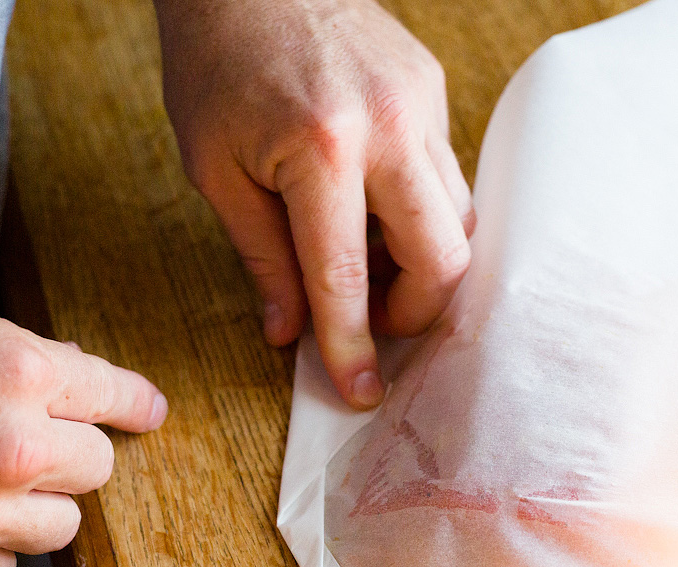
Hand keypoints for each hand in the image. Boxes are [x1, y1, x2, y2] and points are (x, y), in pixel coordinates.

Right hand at [0, 317, 166, 566]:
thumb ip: (24, 362)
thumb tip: (74, 363)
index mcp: (21, 376)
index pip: (111, 392)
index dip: (132, 402)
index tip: (150, 411)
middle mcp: (16, 446)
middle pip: (99, 464)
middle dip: (69, 457)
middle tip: (18, 445)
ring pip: (64, 524)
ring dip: (33, 510)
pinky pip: (7, 566)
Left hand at [154, 0, 474, 408]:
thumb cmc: (217, 65)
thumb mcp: (218, 171)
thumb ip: (263, 259)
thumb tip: (291, 332)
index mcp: (321, 149)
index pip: (347, 277)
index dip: (353, 345)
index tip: (360, 390)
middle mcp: (390, 128)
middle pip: (444, 257)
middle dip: (416, 311)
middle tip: (376, 319)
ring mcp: (422, 105)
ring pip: (460, 221)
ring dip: (423, 264)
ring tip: (372, 262)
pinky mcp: (434, 93)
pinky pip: (448, 178)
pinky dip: (422, 216)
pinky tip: (382, 213)